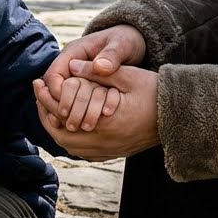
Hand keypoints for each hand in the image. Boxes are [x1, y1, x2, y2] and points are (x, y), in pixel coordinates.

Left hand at [33, 65, 159, 160]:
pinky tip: (67, 124)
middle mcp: (105, 141)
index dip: (46, 97)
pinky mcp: (115, 153)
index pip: (64, 113)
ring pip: (70, 146)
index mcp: (106, 122)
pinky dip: (70, 139)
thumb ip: (99, 71)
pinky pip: (84, 152)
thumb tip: (71, 65)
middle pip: (61, 135)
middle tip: (39, 95)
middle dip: (45, 114)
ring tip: (48, 108)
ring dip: (56, 128)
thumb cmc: (155, 92)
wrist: (180, 116)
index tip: (38, 82)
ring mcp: (110, 151)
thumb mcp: (127, 75)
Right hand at [38, 25, 146, 120]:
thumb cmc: (126, 41)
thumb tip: (100, 67)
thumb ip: (112, 55)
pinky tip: (85, 126)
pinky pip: (73, 100)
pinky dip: (76, 112)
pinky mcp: (82, 84)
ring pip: (60, 97)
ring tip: (77, 128)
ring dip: (66, 113)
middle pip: (52, 89)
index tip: (68, 110)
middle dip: (59, 107)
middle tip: (70, 125)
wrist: (132, 41)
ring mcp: (75, 75)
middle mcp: (69, 65)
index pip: (53, 75)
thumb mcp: (122, 46)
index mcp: (73, 52)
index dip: (58, 94)